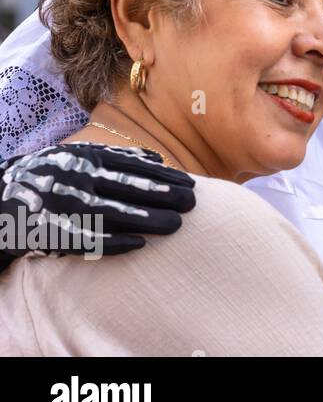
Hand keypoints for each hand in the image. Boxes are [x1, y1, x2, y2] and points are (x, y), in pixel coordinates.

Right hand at [0, 143, 196, 271]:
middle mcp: (76, 178)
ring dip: (147, 219)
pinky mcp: (49, 229)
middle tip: (193, 204)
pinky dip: (114, 241)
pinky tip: (139, 245)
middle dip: (163, 195)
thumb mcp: (79, 156)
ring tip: (176, 225)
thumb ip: (118, 157)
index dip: (164, 176)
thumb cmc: (52, 175)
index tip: (191, 184)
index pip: (134, 167)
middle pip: (128, 187)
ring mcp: (63, 203)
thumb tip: (157, 159)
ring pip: (113, 212)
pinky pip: (86, 238)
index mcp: (86, 158)